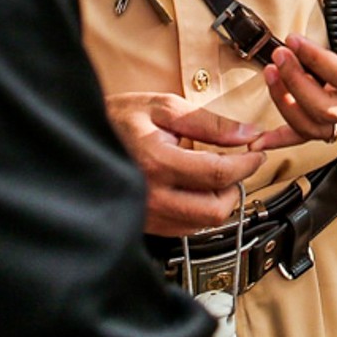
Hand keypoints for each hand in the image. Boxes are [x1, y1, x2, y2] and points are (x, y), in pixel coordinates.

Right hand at [103, 91, 263, 235]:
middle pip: (214, 209)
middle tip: (238, 166)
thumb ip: (209, 122)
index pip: (217, 174)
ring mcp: (145, 215)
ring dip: (218, 201)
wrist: (79, 139)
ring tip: (215, 175)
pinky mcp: (143, 224)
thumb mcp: (164, 107)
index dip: (246, 164)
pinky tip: (193, 188)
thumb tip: (246, 133)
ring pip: (201, 223)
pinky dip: (198, 210)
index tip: (257, 153)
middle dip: (235, 188)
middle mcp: (151, 196)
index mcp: (156, 162)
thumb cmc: (118, 118)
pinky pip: (183, 228)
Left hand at [252, 0, 336, 150]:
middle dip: (296, 81)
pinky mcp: (335, 123)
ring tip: (271, 74)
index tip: (295, 41)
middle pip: (327, 108)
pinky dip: (282, 139)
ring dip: (286, 103)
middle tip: (280, 55)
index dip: (317, 60)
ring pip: (314, 126)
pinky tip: (261, 140)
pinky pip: (307, 136)